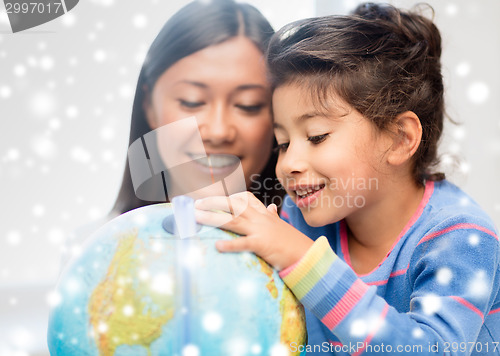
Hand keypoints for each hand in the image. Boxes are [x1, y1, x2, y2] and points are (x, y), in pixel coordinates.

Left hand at [194, 191, 313, 270]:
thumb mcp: (280, 226)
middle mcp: (260, 219)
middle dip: (214, 203)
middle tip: (197, 204)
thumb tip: (270, 208)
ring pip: (233, 220)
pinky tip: (217, 245)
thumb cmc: (292, 242)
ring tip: (197, 217)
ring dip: (213, 218)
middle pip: (233, 206)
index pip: (246, 199)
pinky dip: (230, 244)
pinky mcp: (262, 245)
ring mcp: (260, 230)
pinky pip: (243, 244)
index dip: (229, 197)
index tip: (215, 199)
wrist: (307, 255)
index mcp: (264, 214)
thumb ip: (272, 216)